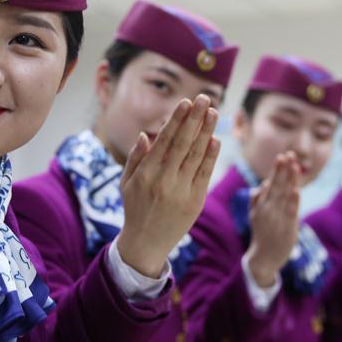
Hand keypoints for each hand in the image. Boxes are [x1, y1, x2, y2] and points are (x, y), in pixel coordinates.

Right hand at [116, 95, 219, 277]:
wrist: (146, 243)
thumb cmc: (135, 208)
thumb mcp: (126, 183)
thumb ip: (135, 158)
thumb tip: (145, 134)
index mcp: (146, 173)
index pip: (165, 140)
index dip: (177, 119)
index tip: (186, 102)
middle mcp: (164, 180)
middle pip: (184, 143)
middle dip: (195, 118)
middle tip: (205, 98)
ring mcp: (181, 191)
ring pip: (197, 155)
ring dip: (207, 132)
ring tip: (214, 112)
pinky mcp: (195, 201)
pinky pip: (205, 174)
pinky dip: (211, 156)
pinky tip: (216, 139)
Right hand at [245, 153, 300, 287]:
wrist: (263, 259)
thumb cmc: (262, 235)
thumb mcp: (255, 216)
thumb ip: (257, 200)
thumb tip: (261, 184)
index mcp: (261, 205)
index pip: (271, 183)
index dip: (277, 170)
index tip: (283, 155)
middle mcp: (268, 209)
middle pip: (277, 186)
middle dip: (283, 169)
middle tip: (289, 154)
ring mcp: (276, 218)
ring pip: (284, 195)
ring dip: (289, 180)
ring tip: (295, 165)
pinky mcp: (286, 228)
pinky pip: (290, 212)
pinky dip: (293, 201)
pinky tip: (296, 190)